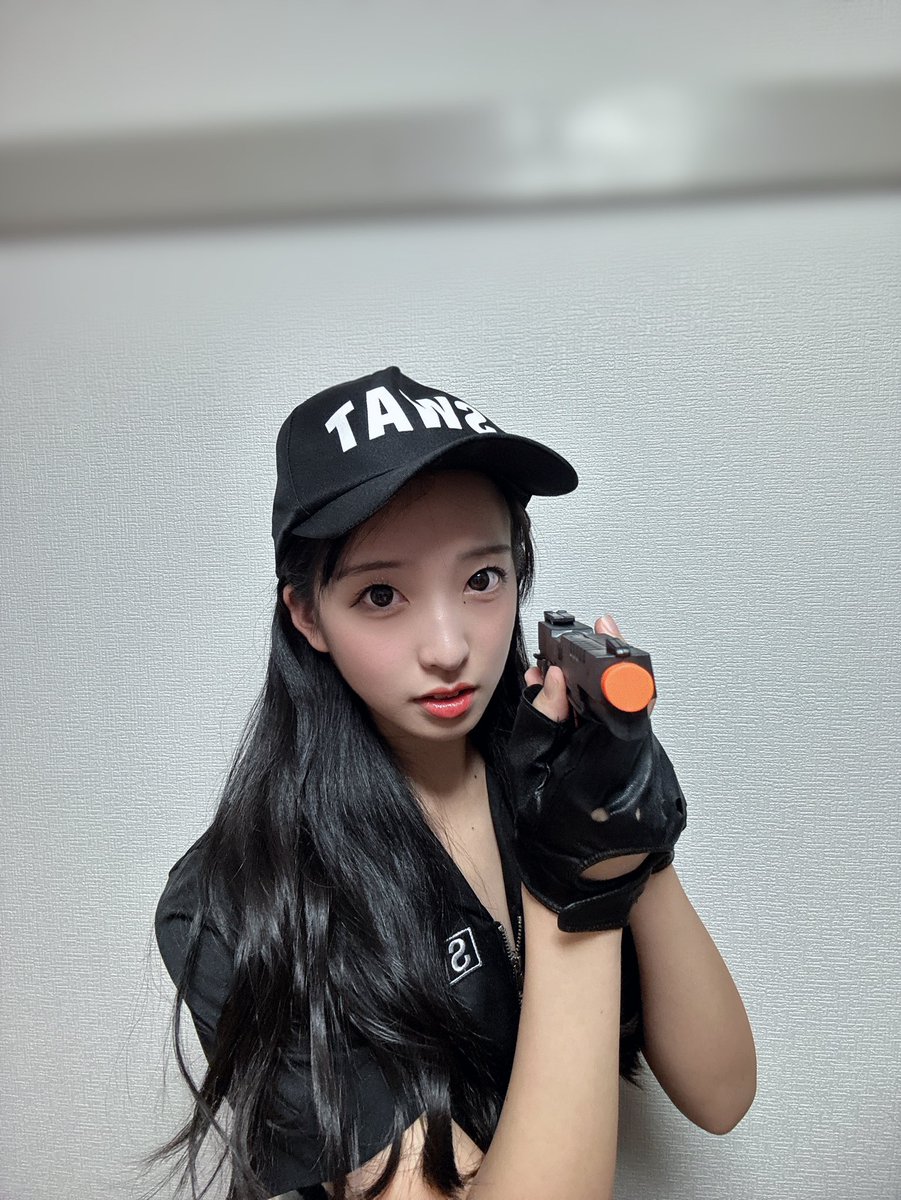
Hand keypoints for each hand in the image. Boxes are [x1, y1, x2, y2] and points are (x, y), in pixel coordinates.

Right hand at [508, 611, 686, 931]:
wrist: (586, 889)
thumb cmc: (553, 842)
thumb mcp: (530, 780)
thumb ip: (540, 726)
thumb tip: (551, 680)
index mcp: (609, 768)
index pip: (622, 702)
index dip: (614, 663)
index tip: (602, 634)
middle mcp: (641, 767)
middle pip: (634, 698)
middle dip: (611, 662)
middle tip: (592, 634)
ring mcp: (652, 771)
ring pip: (636, 711)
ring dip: (611, 684)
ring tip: (582, 664)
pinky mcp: (652, 773)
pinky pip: (633, 727)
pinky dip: (613, 707)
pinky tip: (590, 699)